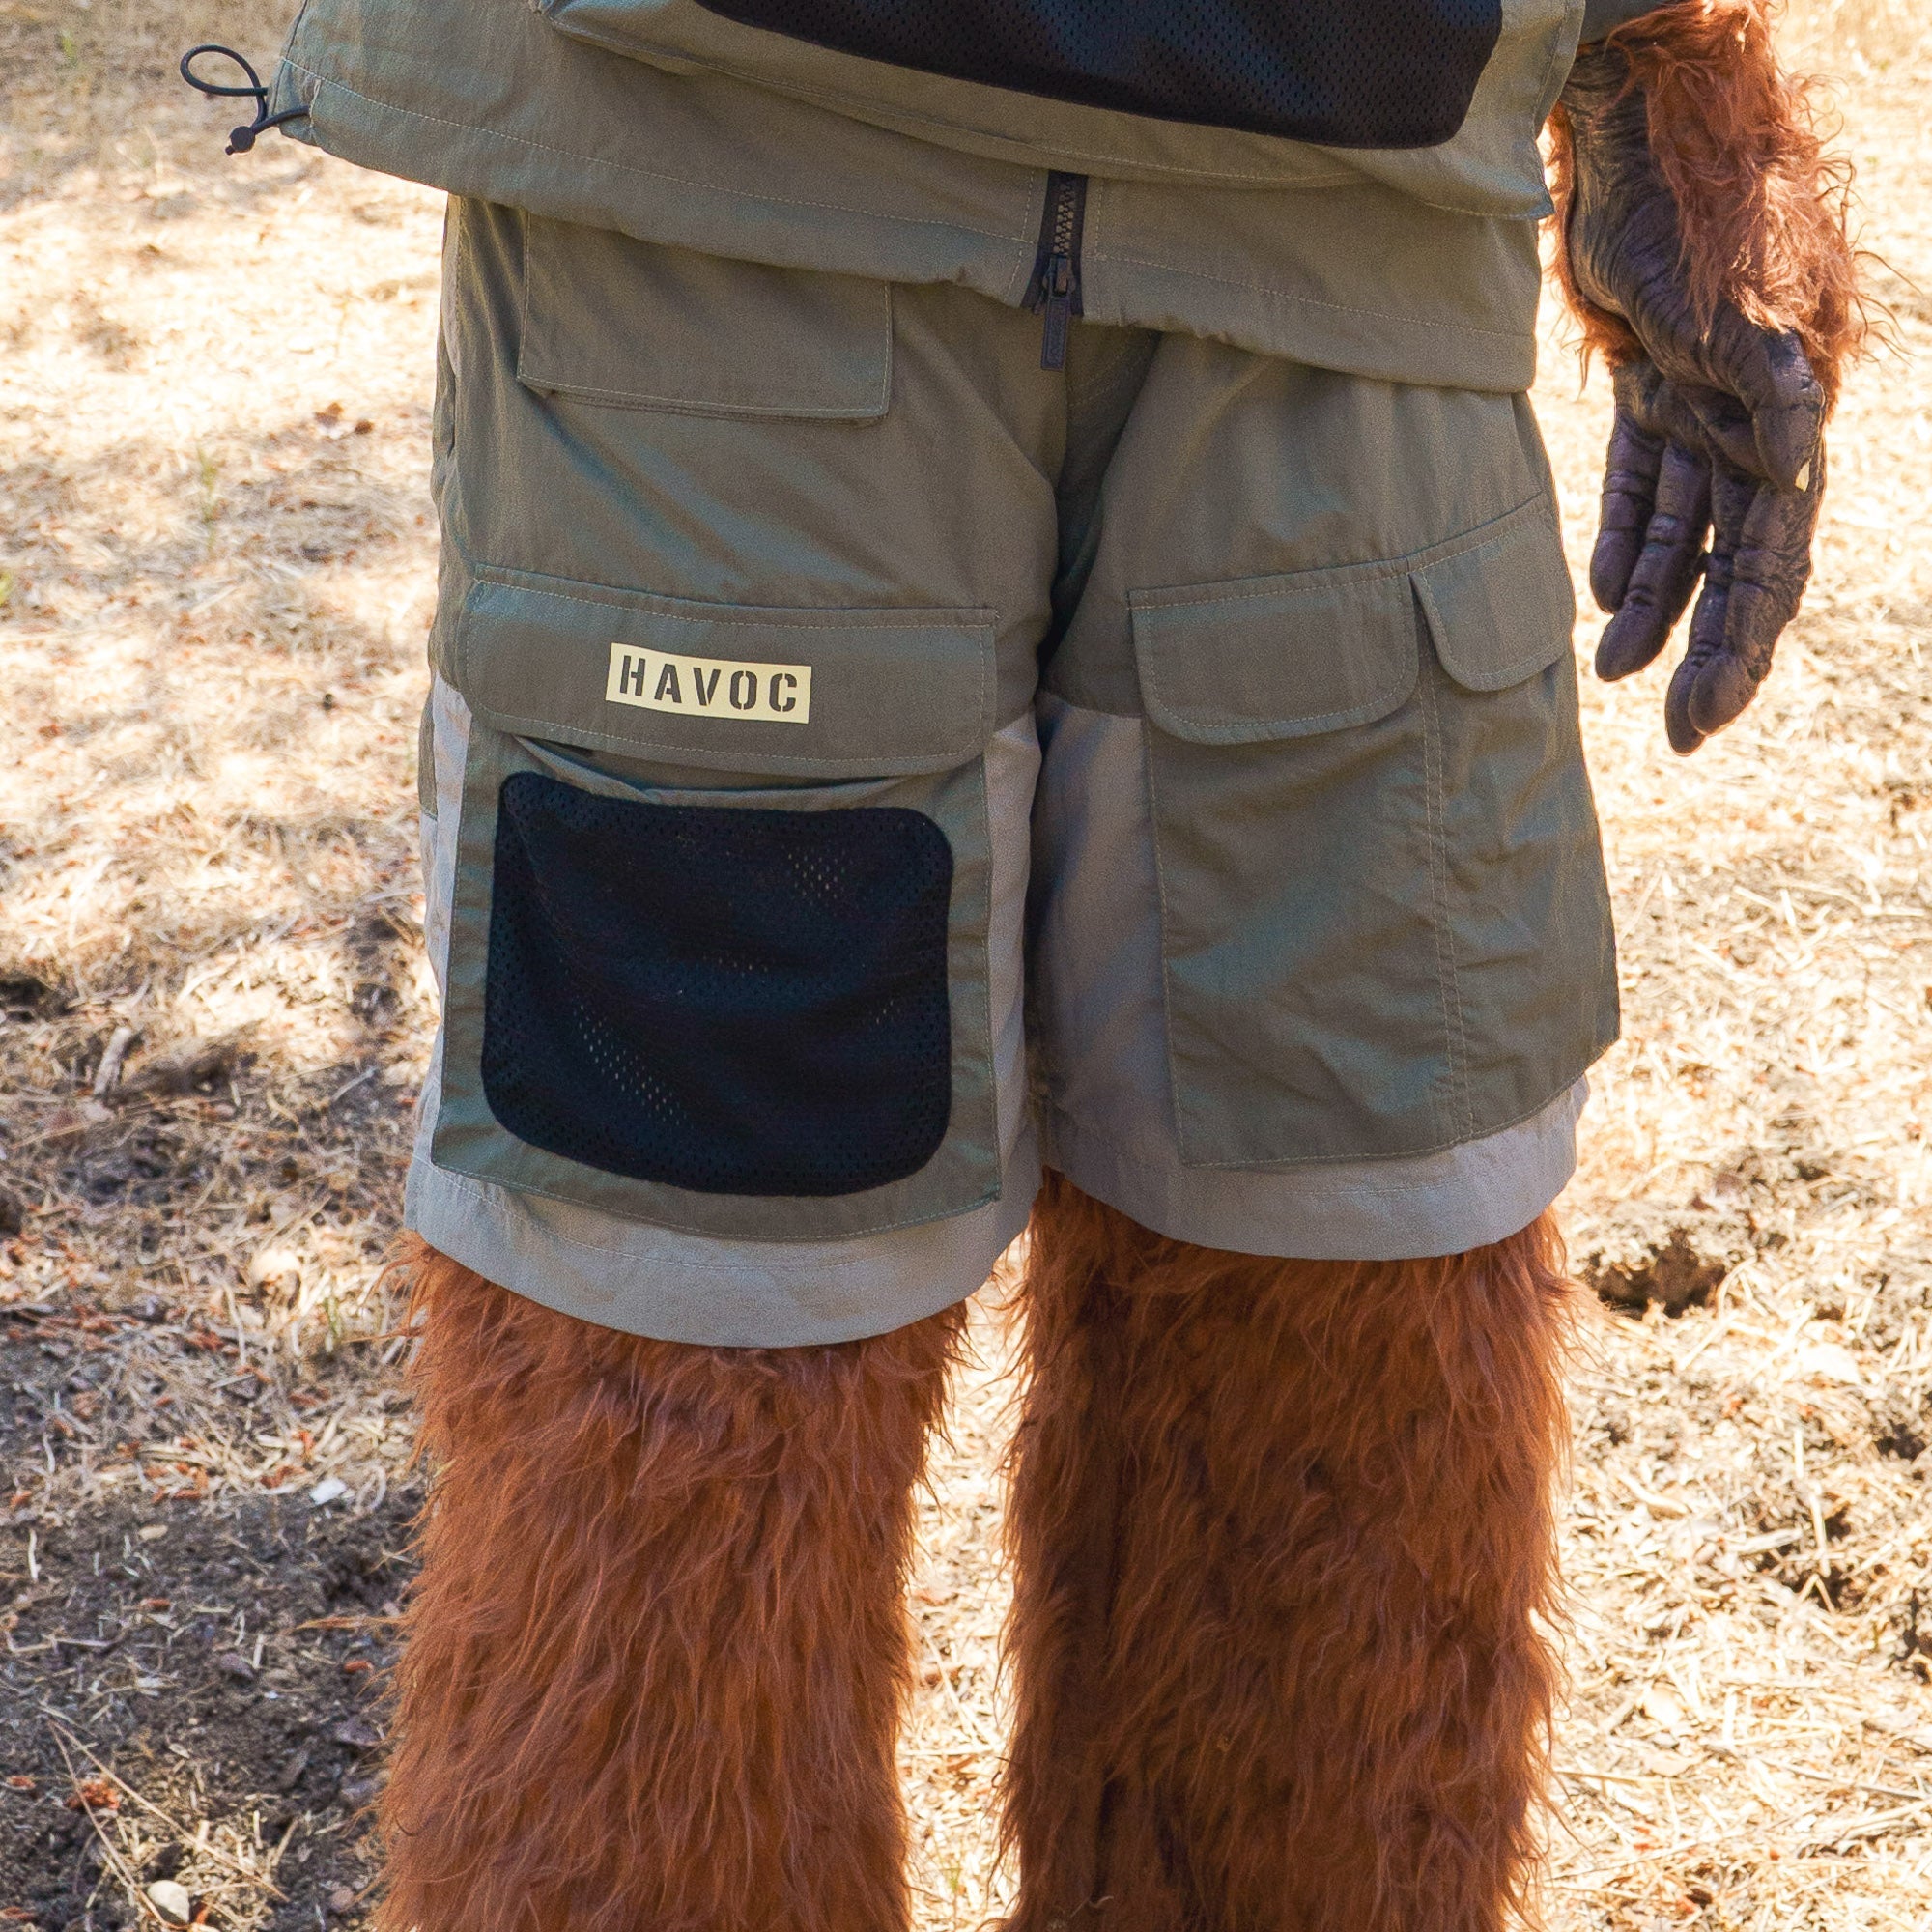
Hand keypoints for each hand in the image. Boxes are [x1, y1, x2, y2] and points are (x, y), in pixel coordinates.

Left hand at [1558, 38, 1827, 752]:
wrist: (1639, 146)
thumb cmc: (1689, 217)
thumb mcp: (1728, 302)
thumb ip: (1767, 381)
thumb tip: (1796, 464)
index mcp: (1783, 426)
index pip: (1771, 560)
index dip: (1743, 641)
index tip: (1706, 712)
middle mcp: (1751, 430)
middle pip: (1735, 565)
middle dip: (1709, 650)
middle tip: (1681, 731)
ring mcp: (1704, 411)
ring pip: (1685, 535)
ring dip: (1654, 606)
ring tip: (1611, 670)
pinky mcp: (1654, 390)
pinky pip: (1642, 486)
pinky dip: (1625, 539)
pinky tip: (1603, 595)